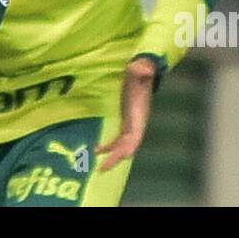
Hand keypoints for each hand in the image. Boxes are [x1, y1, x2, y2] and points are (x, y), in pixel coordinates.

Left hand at [96, 57, 156, 171]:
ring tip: (98, 164)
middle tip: (101, 169)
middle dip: (116, 158)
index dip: (127, 149)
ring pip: (123, 147)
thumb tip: (141, 68)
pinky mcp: (126, 123)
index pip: (135, 138)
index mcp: (139, 116)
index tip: (119, 158)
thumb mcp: (139, 70)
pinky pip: (118, 141)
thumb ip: (140, 70)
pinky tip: (97, 149)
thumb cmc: (139, 72)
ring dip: (112, 156)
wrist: (141, 71)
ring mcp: (131, 125)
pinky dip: (109, 147)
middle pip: (128, 148)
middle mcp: (137, 124)